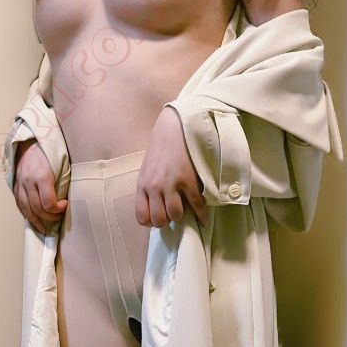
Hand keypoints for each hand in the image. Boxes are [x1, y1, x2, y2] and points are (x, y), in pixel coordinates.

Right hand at [13, 139, 67, 235]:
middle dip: (49, 217)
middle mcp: (28, 180)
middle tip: (59, 218)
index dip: (58, 210)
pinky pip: (19, 203)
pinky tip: (33, 220)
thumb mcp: (62, 161)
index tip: (66, 206)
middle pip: (36, 209)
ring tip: (44, 229)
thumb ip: (65, 179)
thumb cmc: (51, 148)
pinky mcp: (15, 183)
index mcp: (41, 175)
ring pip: (25, 208)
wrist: (32, 136)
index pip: (48, 203)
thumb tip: (73, 196)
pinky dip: (26, 214)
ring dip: (36, 221)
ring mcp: (20, 182)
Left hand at [135, 106, 208, 227]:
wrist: (177, 124)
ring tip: (186, 210)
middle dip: (167, 221)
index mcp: (142, 183)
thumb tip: (157, 205)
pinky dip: (201, 215)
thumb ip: (150, 186)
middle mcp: (154, 186)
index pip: (141, 216)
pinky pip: (196, 205)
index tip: (159, 218)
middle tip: (173, 214)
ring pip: (175, 215)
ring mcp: (171, 184)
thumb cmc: (162, 144)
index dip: (151, 221)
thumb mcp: (148, 166)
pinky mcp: (188, 180)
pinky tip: (204, 219)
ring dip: (182, 215)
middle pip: (159, 219)